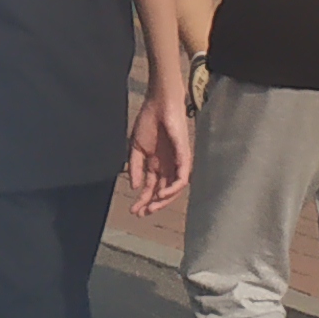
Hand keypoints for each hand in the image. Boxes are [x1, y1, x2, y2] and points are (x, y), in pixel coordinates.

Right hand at [123, 89, 190, 218]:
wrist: (158, 104)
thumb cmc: (148, 122)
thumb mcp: (135, 148)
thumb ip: (134, 167)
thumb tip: (134, 186)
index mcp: (156, 164)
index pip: (151, 188)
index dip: (143, 200)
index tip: (133, 210)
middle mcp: (168, 166)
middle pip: (163, 191)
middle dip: (152, 204)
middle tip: (141, 213)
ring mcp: (177, 162)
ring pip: (174, 188)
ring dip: (163, 201)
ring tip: (151, 207)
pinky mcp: (185, 156)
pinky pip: (183, 177)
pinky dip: (173, 188)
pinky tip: (162, 195)